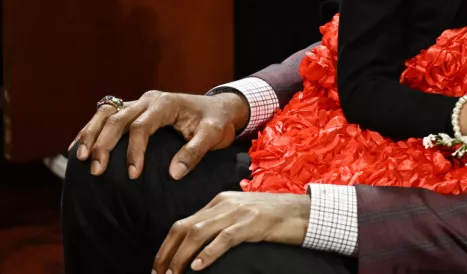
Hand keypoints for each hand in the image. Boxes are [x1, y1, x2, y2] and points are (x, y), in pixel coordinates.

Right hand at [71, 90, 249, 179]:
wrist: (220, 109)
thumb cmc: (217, 122)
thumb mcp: (213, 136)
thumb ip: (195, 153)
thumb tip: (174, 174)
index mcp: (166, 104)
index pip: (142, 126)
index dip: (134, 150)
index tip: (133, 174)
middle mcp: (149, 100)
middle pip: (118, 118)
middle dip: (104, 145)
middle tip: (97, 170)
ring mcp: (140, 103)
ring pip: (107, 113)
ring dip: (91, 134)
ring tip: (81, 158)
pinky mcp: (135, 110)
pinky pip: (107, 115)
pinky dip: (92, 129)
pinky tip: (80, 146)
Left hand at [153, 191, 309, 272]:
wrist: (305, 212)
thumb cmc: (274, 218)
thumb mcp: (241, 216)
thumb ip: (220, 224)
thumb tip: (196, 247)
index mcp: (219, 201)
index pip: (183, 223)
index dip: (166, 247)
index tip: (159, 267)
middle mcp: (225, 203)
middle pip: (185, 228)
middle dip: (167, 254)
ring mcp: (239, 212)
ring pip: (199, 233)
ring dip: (181, 257)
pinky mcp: (253, 223)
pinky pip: (224, 238)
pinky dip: (208, 253)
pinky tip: (198, 267)